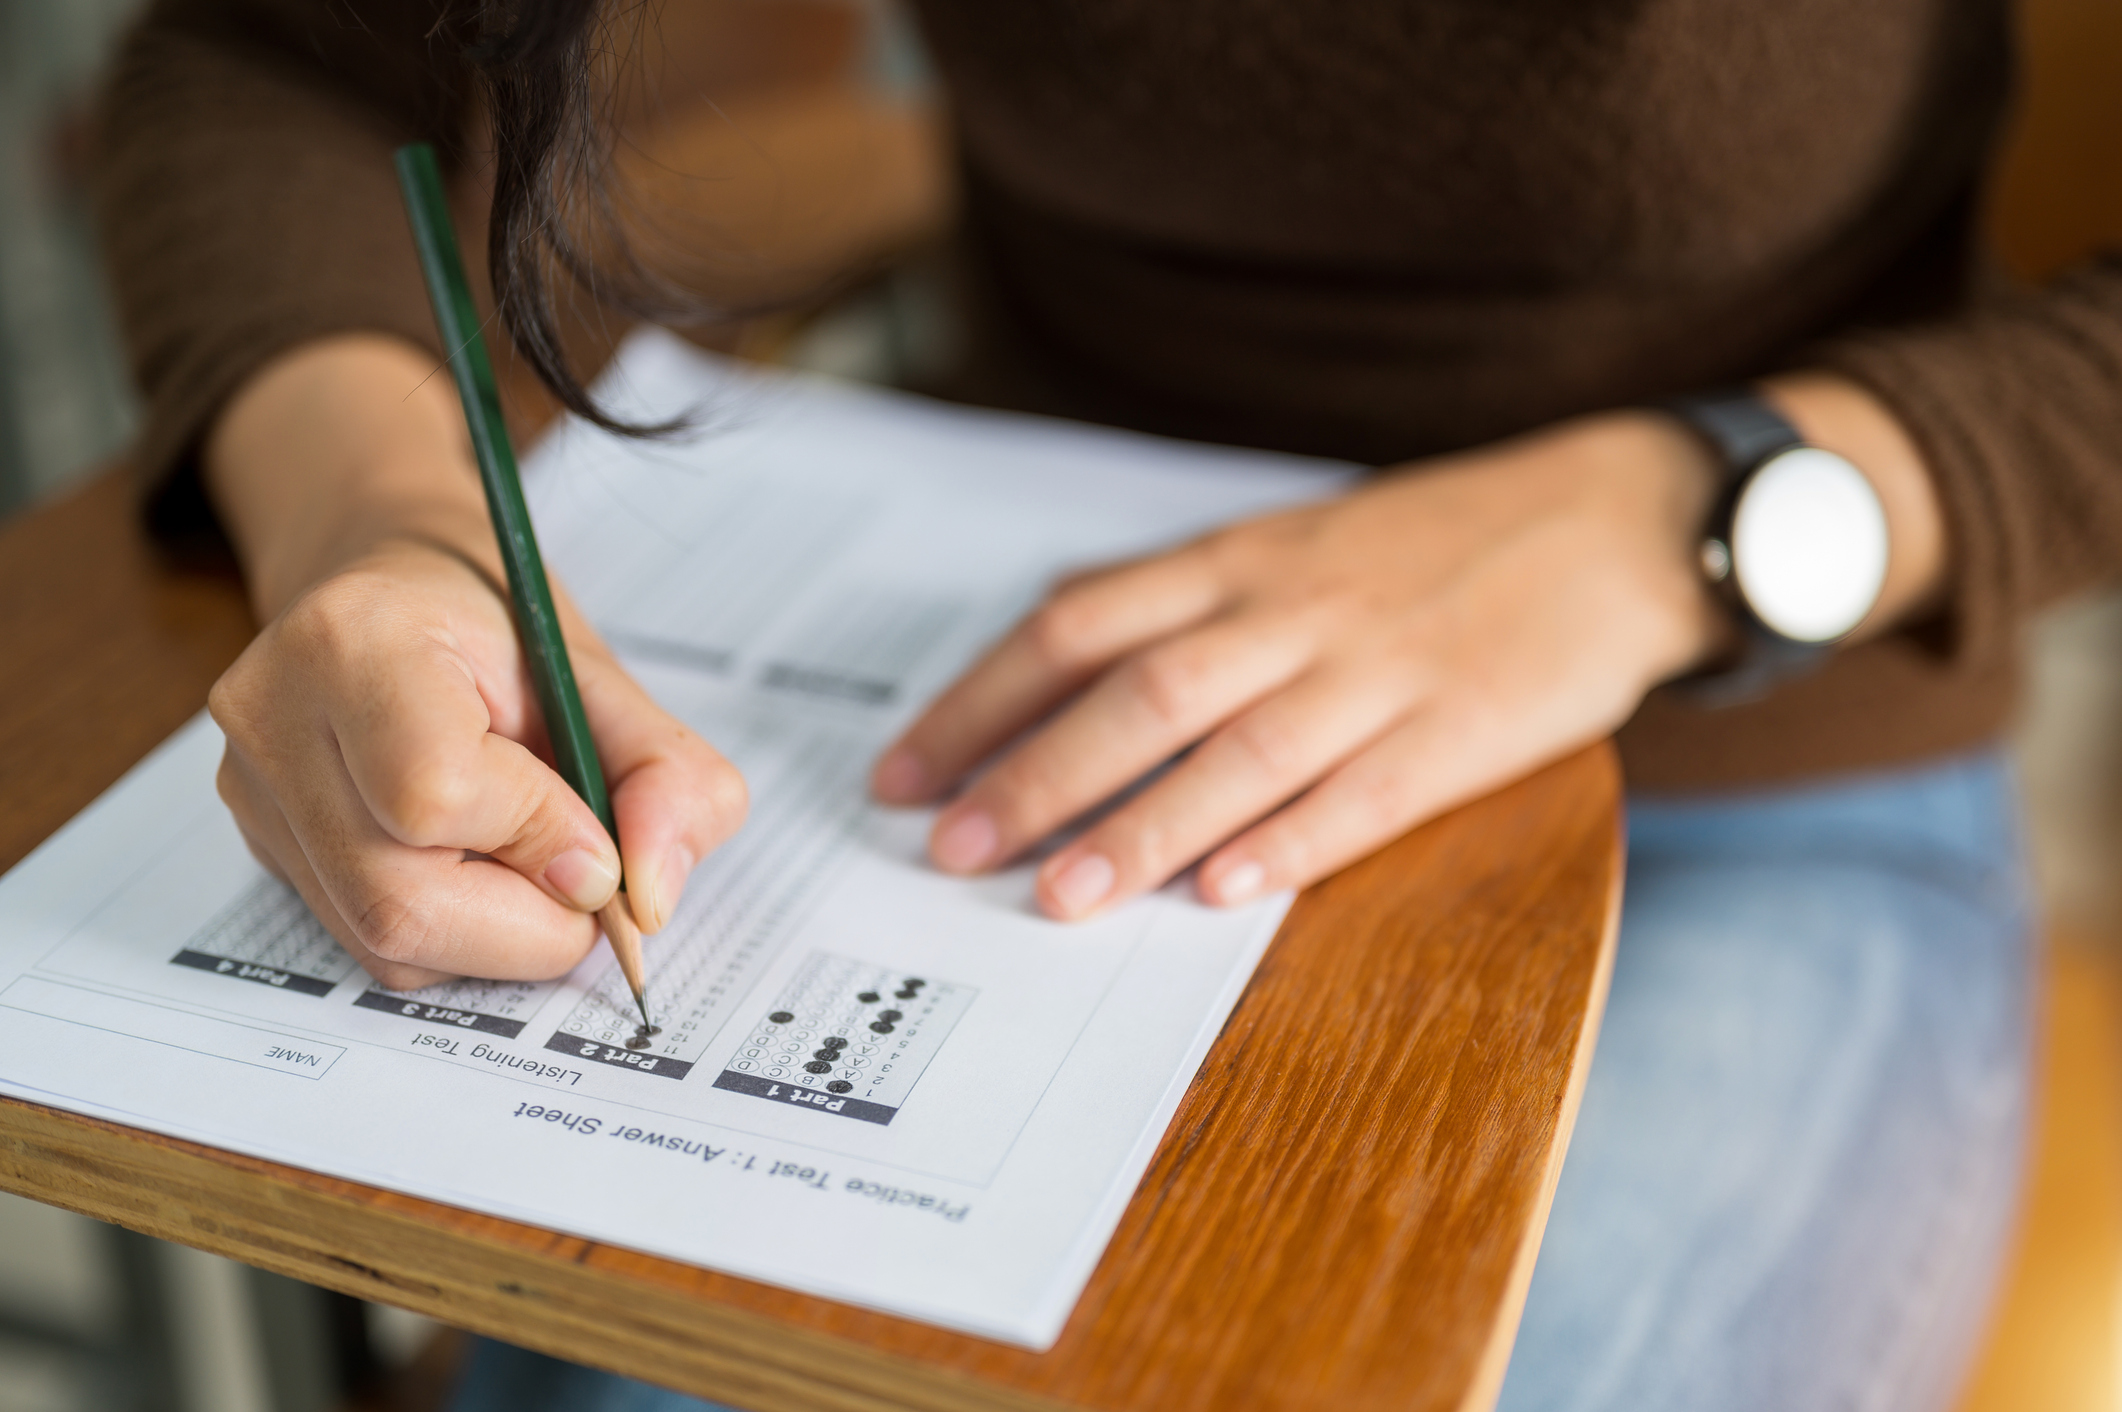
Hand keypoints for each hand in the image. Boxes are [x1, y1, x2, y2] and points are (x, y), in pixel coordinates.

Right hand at [204, 336, 744, 987]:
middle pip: (400, 901)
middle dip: (528, 921)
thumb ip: (665, 778)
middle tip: (583, 876)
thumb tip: (650, 900)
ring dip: (495, 935)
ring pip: (385, 942)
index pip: (435, 793)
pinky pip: (369, 944)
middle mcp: (277, 719)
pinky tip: (475, 865)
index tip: (598, 840)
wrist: (395, 590)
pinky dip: (452, 933)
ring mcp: (254, 791)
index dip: (540, 838)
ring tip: (529, 855)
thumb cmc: (497, 625)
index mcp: (358, 642)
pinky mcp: (260, 844)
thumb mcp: (605, 676)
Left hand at [872, 411, 1729, 919]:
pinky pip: (1365, 793)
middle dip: (1034, 774)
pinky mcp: (1464, 729)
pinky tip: (1223, 891)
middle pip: (1138, 693)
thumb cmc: (1444, 539)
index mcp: (1244, 561)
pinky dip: (1290, 841)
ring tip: (1059, 895)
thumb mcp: (1302, 538)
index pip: (1079, 625)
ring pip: (1237, 751)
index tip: (908, 769)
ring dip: (1141, 826)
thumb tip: (1066, 638)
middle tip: (950, 848)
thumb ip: (1193, 595)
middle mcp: (1295, 611)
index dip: (983, 700)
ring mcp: (1380, 670)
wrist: (1619, 519)